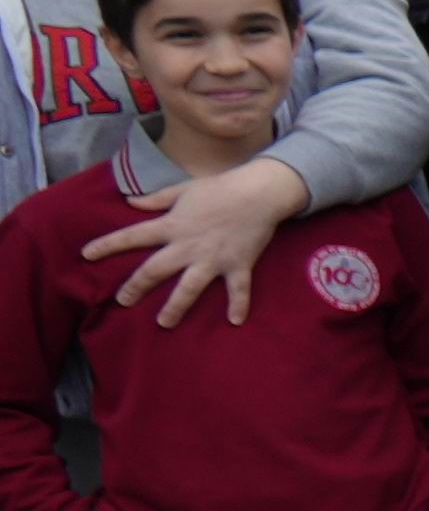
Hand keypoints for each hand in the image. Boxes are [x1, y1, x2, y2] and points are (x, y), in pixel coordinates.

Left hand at [99, 157, 305, 324]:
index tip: (86, 255)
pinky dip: (238, 305)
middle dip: (136, 287)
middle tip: (123, 301)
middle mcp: (187, 246)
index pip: (132, 236)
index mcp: (172, 225)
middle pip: (155, 271)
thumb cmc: (220, 187)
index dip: (107, 245)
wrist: (259, 192)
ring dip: (176, 307)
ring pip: (189, 288)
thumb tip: (130, 202)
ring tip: (164, 322)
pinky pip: (238, 290)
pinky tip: (235, 321)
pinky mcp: (238, 265)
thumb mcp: (182, 189)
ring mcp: (213, 259)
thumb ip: (156, 199)